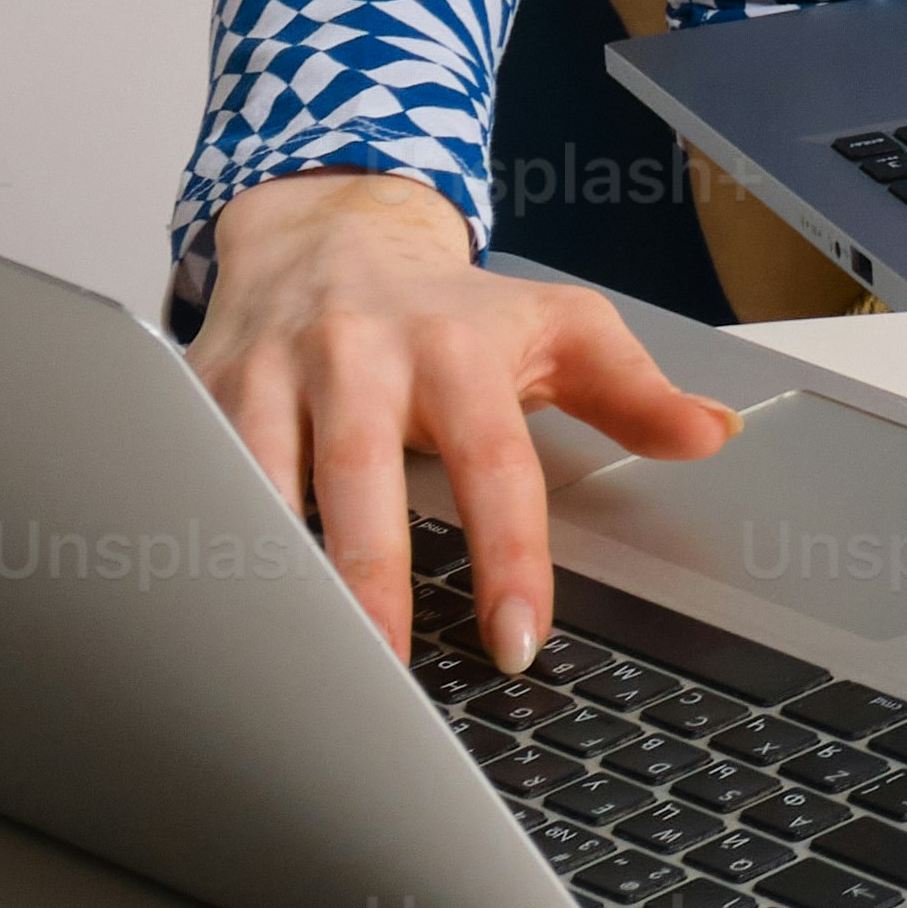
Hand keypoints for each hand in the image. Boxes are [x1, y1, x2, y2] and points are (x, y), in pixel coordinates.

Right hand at [190, 167, 743, 671]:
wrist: (331, 234)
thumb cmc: (450, 309)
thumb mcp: (557, 330)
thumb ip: (633, 391)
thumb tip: (715, 433)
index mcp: (454, 347)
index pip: (493, 463)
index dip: (509, 554)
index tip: (519, 638)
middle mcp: (357, 355)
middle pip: (360, 478)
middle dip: (372, 580)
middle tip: (388, 673)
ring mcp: (269, 373)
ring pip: (260, 479)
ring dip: (274, 573)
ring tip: (291, 663)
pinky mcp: (198, 393)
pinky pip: (191, 474)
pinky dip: (198, 542)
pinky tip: (208, 614)